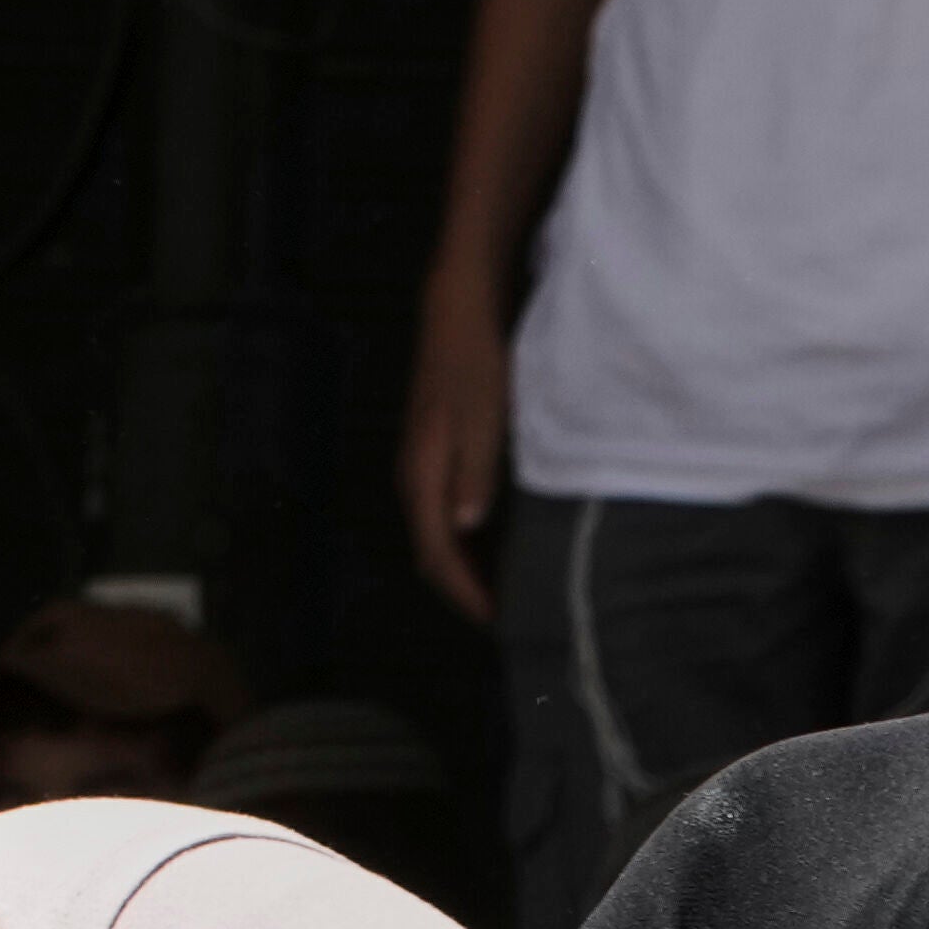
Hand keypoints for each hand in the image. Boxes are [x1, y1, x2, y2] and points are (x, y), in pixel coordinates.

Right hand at [402, 268, 516, 623]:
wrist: (460, 303)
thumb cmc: (475, 354)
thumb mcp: (482, 413)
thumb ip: (474, 469)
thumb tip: (465, 525)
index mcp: (422, 475)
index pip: (438, 556)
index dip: (469, 596)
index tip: (503, 626)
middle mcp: (416, 477)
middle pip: (435, 555)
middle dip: (468, 592)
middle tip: (512, 622)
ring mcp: (426, 465)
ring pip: (442, 536)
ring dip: (472, 567)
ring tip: (512, 591)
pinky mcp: (440, 452)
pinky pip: (450, 514)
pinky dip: (475, 540)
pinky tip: (505, 544)